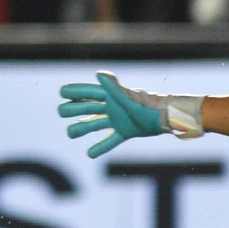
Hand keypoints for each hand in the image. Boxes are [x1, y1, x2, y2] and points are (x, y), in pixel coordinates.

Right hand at [57, 72, 204, 157]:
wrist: (167, 118)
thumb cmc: (148, 106)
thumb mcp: (129, 98)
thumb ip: (113, 88)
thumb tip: (98, 74)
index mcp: (112, 95)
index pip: (89, 92)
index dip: (75, 90)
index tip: (61, 92)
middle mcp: (113, 106)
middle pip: (88, 107)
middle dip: (73, 109)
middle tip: (62, 112)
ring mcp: (118, 119)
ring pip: (95, 124)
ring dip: (82, 128)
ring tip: (70, 133)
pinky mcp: (125, 131)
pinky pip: (110, 140)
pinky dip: (100, 147)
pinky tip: (90, 154)